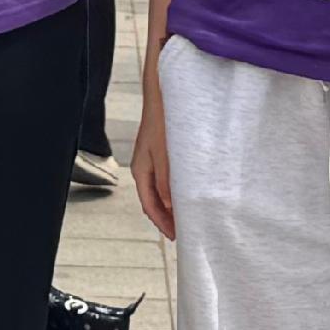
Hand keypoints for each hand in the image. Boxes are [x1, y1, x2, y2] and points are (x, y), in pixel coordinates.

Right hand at [133, 98, 175, 240]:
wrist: (161, 92)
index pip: (150, 205)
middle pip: (154, 201)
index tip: (178, 237)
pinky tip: (189, 193)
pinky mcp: (161, 152)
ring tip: (189, 217)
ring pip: (161, 191)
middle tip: (186, 232)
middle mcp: (144, 168)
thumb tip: (171, 206)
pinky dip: (175, 191)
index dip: (163, 223)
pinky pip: (166, 179)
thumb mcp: (165, 153)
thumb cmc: (163, 121)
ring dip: (173, 205)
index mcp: (140, 171)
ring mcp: (152, 160)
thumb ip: (166, 180)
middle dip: (168, 218)